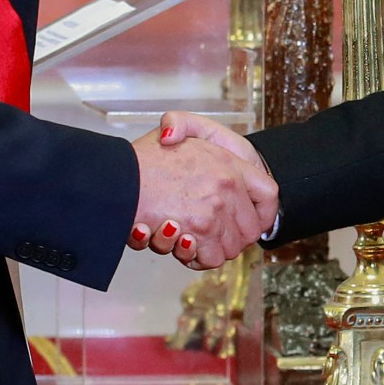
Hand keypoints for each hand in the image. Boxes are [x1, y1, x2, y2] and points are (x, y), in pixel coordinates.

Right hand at [127, 113, 277, 269]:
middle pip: (250, 229)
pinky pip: (209, 258)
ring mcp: (214, 211)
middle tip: (210, 236)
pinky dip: (195, 258)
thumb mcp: (169, 128)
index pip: (269, 193)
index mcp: (228, 163)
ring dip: (211, 249)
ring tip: (189, 238)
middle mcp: (226, 187)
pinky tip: (179, 244)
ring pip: (230, 247)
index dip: (264, 212)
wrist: (114, 183)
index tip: (255, 221)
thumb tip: (176, 137)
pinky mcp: (197, 232)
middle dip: (232, 238)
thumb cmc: (139, 161)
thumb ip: (184, 126)